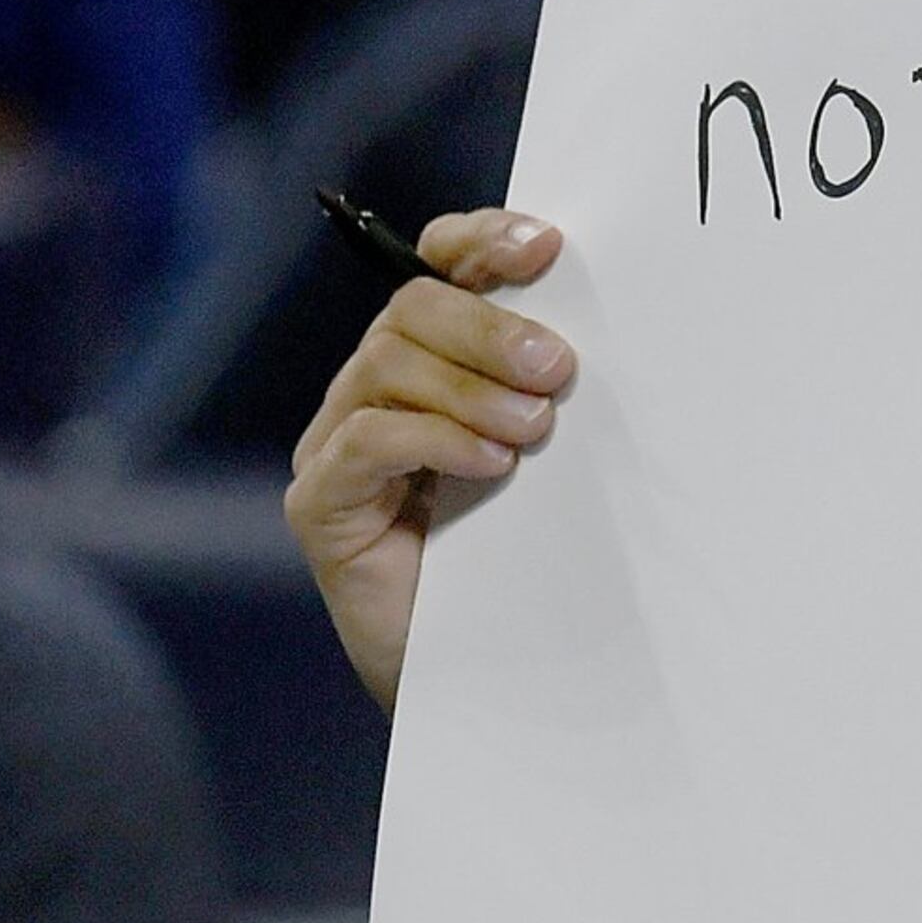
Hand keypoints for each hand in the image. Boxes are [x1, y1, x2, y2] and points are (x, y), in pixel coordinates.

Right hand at [284, 210, 573, 711]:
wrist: (483, 681)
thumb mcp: (553, 464)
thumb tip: (600, 337)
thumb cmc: (523, 564)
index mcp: (433, 364)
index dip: (483, 241)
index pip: (438, 268)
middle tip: (559, 370)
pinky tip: (490, 465)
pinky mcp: (321, 506)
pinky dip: (433, 440)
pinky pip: (366, 442)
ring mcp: (337, 447)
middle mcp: (373, 392)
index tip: (548, 248)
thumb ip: (551, 394)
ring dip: (472, 389)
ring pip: (389, 367)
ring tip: (534, 431)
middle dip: (491, 328)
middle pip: (413, 310)